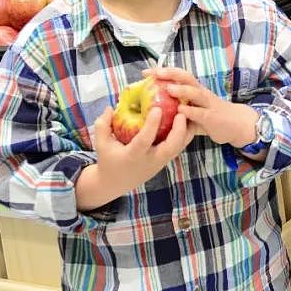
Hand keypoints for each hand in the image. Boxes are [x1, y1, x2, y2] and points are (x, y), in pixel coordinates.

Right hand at [78, 105, 193, 209]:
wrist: (115, 183)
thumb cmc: (108, 159)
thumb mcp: (101, 144)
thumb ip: (103, 125)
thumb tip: (111, 107)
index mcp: (133, 155)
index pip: (144, 140)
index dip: (151, 125)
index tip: (158, 109)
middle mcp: (150, 160)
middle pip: (170, 148)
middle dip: (179, 130)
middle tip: (181, 113)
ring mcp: (160, 162)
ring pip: (179, 148)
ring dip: (186, 131)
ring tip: (189, 112)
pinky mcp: (166, 161)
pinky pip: (179, 147)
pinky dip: (185, 134)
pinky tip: (187, 119)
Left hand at [146, 67, 257, 148]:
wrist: (237, 124)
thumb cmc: (212, 116)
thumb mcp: (194, 110)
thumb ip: (179, 108)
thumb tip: (154, 109)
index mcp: (195, 90)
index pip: (179, 76)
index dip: (163, 71)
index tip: (145, 71)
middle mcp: (201, 93)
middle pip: (187, 78)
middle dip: (171, 74)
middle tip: (155, 73)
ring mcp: (208, 105)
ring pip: (196, 93)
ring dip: (183, 90)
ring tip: (169, 88)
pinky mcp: (212, 118)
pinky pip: (201, 113)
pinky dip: (191, 111)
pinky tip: (181, 110)